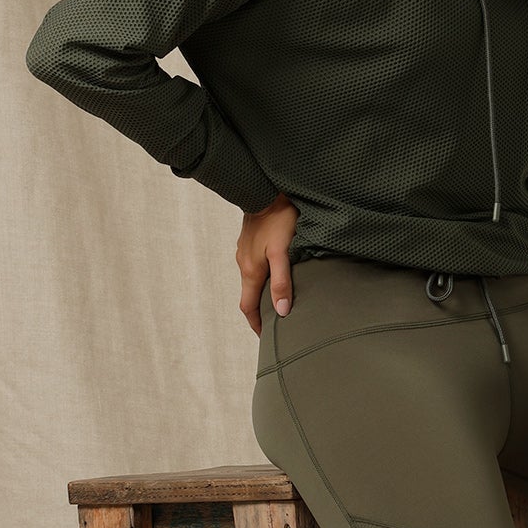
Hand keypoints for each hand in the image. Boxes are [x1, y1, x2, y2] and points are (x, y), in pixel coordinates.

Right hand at [238, 191, 297, 335]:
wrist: (267, 190)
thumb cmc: (278, 219)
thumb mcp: (283, 252)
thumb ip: (282, 281)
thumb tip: (283, 311)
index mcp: (251, 270)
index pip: (248, 307)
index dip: (256, 325)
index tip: (265, 337)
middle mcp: (244, 263)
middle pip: (250, 295)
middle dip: (260, 312)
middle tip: (275, 324)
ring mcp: (246, 251)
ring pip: (253, 280)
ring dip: (263, 293)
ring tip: (279, 301)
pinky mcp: (251, 242)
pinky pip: (255, 266)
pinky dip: (264, 277)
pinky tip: (277, 274)